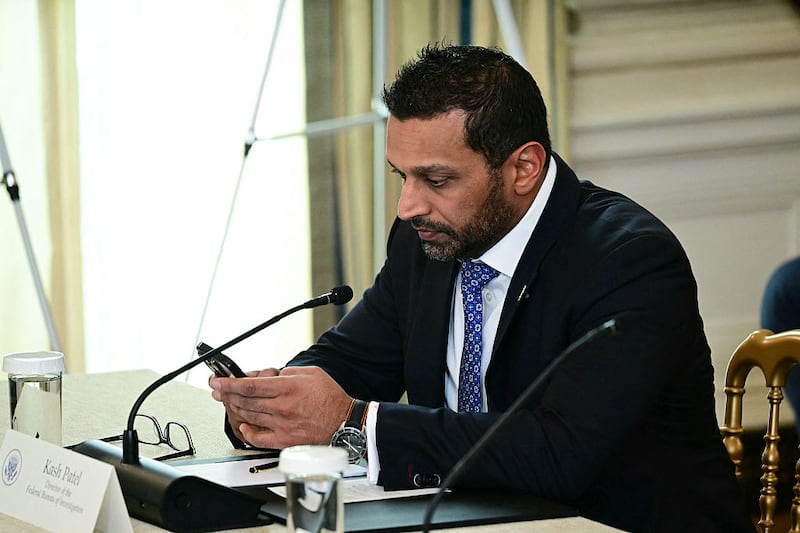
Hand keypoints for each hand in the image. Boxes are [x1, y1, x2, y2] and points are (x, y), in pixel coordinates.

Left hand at [209, 366, 351, 448]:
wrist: (343, 421)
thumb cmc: (330, 398)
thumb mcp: (311, 373)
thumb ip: (288, 373)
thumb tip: (272, 377)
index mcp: (288, 388)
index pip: (250, 385)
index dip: (230, 383)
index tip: (218, 382)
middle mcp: (282, 407)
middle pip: (245, 401)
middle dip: (227, 394)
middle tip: (218, 391)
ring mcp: (282, 425)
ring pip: (250, 416)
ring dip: (236, 409)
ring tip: (230, 403)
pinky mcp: (284, 440)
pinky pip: (258, 438)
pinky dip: (247, 431)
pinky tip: (244, 425)